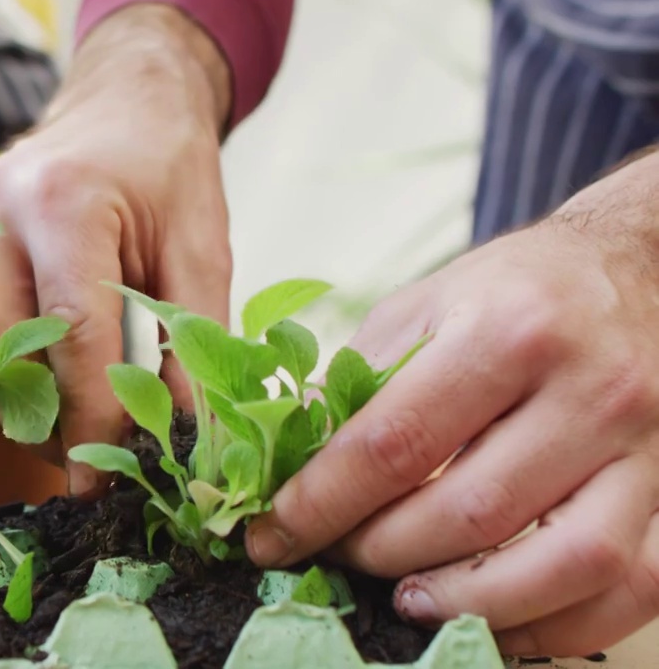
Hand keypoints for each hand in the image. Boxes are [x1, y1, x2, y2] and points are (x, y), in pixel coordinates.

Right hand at [0, 4, 234, 494]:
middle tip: (82, 453)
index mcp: (65, 201)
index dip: (89, 417)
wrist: (124, 102)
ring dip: (0, 396)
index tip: (103, 479)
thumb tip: (186, 436)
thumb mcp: (201, 245)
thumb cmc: (168, 170)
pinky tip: (27, 376)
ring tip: (59, 417)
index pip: (69, 333)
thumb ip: (193, 338)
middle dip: (36, 417)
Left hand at [244, 152, 658, 656]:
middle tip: (337, 557)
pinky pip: (629, 587)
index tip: (274, 537)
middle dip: (382, 553)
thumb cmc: (509, 294)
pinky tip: (493, 621)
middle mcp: (586, 388)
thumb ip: (350, 388)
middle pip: (469, 512)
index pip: (393, 445)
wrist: (629, 270)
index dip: (320, 505)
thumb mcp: (417, 311)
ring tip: (407, 598)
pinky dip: (558, 625)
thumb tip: (281, 467)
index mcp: (504, 331)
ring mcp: (640, 446)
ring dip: (468, 602)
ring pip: (561, 563)